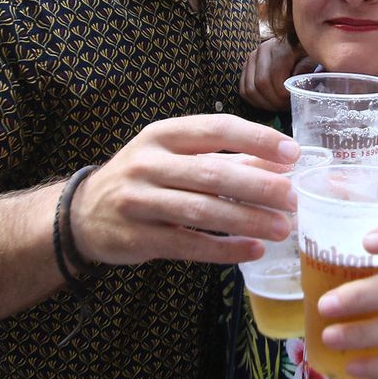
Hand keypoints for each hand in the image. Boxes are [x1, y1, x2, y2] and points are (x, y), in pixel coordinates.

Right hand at [71, 114, 299, 265]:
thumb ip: (224, 159)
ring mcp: (140, 201)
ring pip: (202, 211)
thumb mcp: (174, 157)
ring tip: (282, 229)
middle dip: (259, 187)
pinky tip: (252, 250)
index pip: (216, 129)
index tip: (291, 153)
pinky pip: (189, 244)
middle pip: (213, 173)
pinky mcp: (138, 237)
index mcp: (163, 135)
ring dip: (247, 221)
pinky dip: (224, 249)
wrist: (84, 214)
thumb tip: (280, 164)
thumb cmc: (143, 179)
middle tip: (293, 199)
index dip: (257, 139)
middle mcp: (148, 163)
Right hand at [240, 37, 315, 111]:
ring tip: (279, 106)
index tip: (294, 101)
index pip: (275, 77)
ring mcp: (252, 57)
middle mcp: (262, 49)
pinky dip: (255, 101)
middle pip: (261, 84)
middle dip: (274, 102)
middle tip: (286, 107)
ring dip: (264, 104)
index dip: (284, 95)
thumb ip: (307, 69)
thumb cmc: (308, 55)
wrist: (298, 45)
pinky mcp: (246, 66)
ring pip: (250, 89)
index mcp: (280, 47)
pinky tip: (268, 103)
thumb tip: (297, 83)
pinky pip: (244, 90)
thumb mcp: (313, 59)